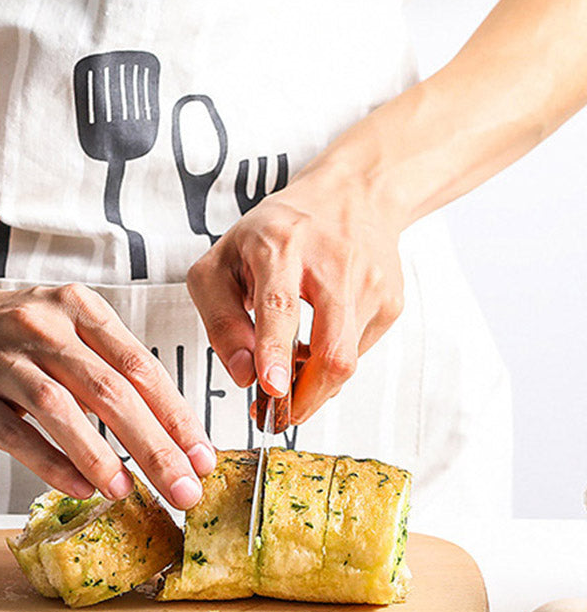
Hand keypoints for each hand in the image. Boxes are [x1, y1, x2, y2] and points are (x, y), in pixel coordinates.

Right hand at [0, 280, 215, 507]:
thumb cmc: (11, 330)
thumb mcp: (66, 325)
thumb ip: (109, 365)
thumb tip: (170, 429)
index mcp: (79, 308)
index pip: (140, 366)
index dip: (177, 415)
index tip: (204, 455)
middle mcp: (43, 327)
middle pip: (110, 390)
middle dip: (155, 445)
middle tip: (184, 487)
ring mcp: (3, 360)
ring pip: (62, 409)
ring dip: (102, 455)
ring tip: (130, 492)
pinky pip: (17, 434)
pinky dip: (53, 463)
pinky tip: (83, 487)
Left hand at [186, 159, 404, 422]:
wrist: (352, 195)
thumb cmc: (273, 232)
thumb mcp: (222, 263)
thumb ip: (221, 320)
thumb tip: (243, 375)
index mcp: (281, 245)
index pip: (280, 304)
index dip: (274, 350)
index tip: (269, 386)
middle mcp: (332, 262)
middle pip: (332, 347)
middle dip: (304, 395)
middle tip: (274, 417)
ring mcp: (370, 284)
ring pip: (347, 360)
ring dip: (313, 386)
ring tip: (286, 376)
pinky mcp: (391, 301)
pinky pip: (356, 353)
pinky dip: (328, 364)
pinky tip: (311, 345)